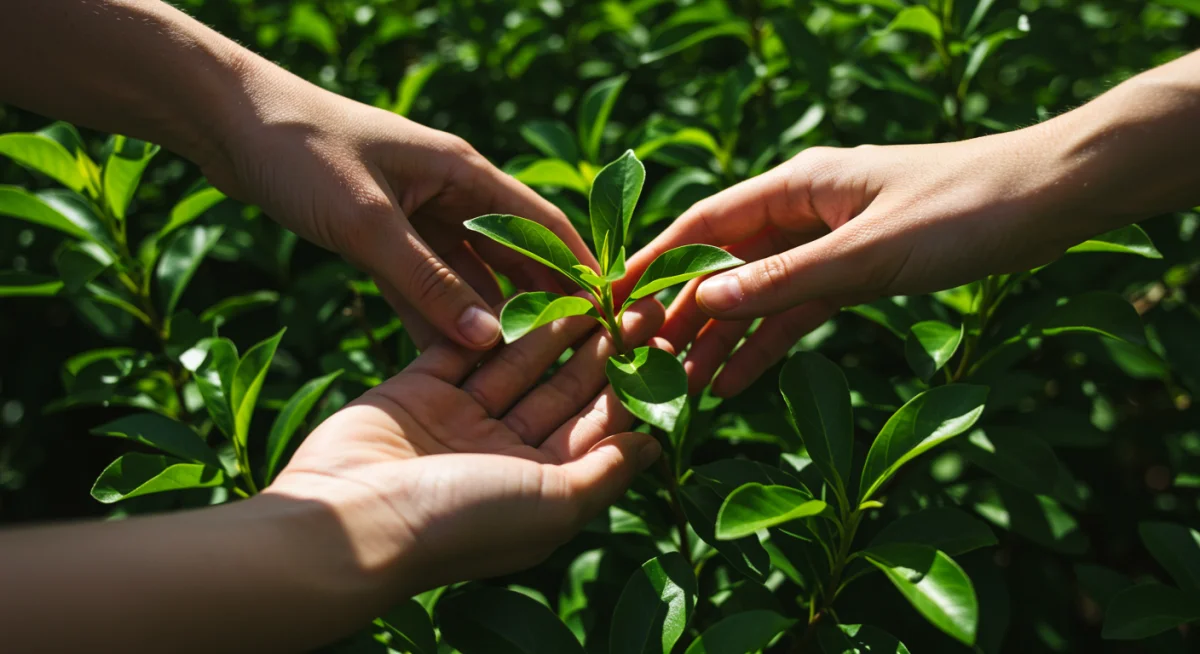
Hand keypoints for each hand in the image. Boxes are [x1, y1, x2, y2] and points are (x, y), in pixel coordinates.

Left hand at [201, 67, 594, 349]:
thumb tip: (489, 340)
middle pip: (510, 256)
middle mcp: (449, 193)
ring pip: (466, 277)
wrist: (225, 123)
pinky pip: (421, 284)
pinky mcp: (382, 236)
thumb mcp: (368, 222)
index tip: (608, 316)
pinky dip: (433, 318)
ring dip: (483, 319)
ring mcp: (416, 216)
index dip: (578, 268)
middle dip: (537, 304)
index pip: (541, 224)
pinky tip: (447, 362)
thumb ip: (429, 283)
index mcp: (462, 171)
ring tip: (511, 375)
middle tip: (566, 361)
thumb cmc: (301, 151)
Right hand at [266, 298, 666, 597]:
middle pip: (561, 392)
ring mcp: (457, 421)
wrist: (352, 521)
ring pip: (516, 365)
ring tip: (593, 285)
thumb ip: (605, 472)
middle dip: (601, 348)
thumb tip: (655, 446)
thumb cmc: (460, 521)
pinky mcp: (416, 391)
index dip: (629, 384)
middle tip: (638, 301)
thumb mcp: (552, 506)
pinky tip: (525, 287)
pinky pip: (461, 349)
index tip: (663, 340)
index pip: (595, 428)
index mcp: (538, 488)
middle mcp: (502, 455)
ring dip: (554, 327)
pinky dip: (489, 323)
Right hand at [625, 132, 1086, 397]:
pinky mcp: (856, 271)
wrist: (1048, 202)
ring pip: (757, 293)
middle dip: (684, 313)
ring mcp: (829, 242)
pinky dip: (769, 342)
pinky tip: (737, 380)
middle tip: (643, 364)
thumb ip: (783, 279)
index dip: (657, 262)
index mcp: (798, 184)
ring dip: (722, 338)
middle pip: (725, 263)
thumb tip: (705, 302)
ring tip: (681, 388)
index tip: (614, 302)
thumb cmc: (962, 210)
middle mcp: (804, 210)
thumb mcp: (867, 252)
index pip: (706, 223)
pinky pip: (798, 309)